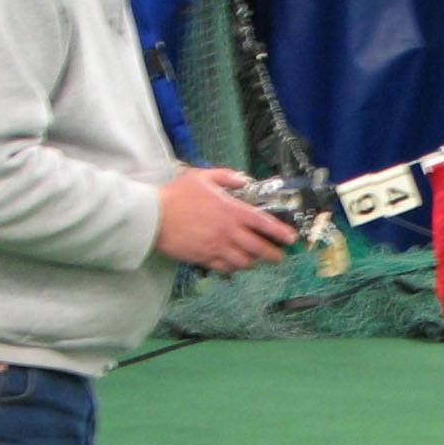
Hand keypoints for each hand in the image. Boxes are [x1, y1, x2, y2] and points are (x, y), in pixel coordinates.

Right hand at [155, 167, 294, 272]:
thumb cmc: (176, 195)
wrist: (152, 217)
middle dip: (274, 254)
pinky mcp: (204, 258)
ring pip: (244, 261)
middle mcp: (227, 231)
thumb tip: (244, 180)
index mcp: (230, 210)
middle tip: (279, 255)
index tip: (290, 238)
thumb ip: (227, 176)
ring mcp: (216, 247)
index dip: (280, 232)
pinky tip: (235, 264)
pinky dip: (234, 267)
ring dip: (254, 261)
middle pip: (259, 247)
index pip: (263, 223)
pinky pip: (226, 268)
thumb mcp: (203, 176)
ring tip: (257, 259)